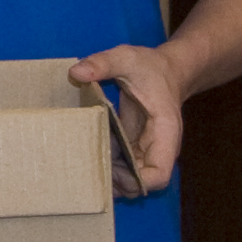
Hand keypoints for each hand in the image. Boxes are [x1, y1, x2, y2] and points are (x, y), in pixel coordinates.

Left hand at [69, 43, 189, 192]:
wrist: (166, 69)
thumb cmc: (151, 66)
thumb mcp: (126, 58)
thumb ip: (103, 63)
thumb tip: (75, 72)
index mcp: (164, 132)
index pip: (160, 175)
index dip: (137, 182)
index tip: (112, 171)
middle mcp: (159, 147)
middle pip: (143, 183)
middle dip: (118, 183)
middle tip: (92, 169)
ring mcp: (147, 149)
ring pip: (132, 178)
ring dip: (111, 177)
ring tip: (87, 164)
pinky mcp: (136, 147)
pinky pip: (124, 166)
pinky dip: (108, 165)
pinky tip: (89, 153)